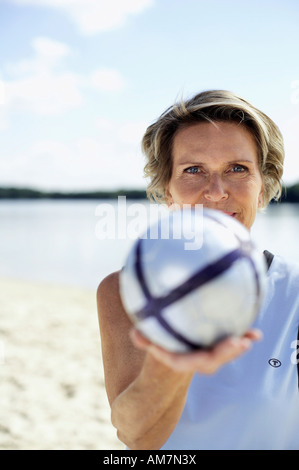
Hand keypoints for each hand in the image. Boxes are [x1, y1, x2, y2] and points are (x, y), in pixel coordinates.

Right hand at [130, 328, 262, 374]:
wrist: (171, 352)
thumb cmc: (157, 341)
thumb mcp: (147, 339)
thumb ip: (143, 338)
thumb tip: (136, 334)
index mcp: (178, 360)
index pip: (185, 363)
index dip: (194, 359)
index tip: (204, 354)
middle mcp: (196, 360)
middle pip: (211, 360)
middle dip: (225, 353)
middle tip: (239, 342)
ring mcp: (209, 354)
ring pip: (224, 353)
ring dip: (238, 347)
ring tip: (251, 337)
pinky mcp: (218, 346)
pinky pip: (232, 343)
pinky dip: (244, 338)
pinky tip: (256, 333)